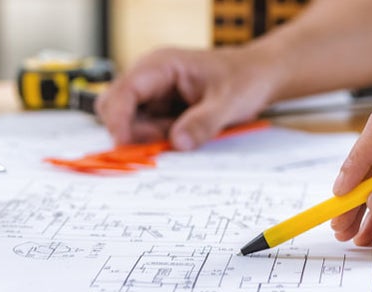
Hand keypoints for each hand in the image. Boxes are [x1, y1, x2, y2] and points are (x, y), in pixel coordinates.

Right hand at [95, 47, 276, 150]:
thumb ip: (204, 123)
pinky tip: (184, 134)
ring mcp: (152, 94)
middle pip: (114, 108)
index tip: (126, 145)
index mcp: (161, 65)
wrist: (257, 76)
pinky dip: (158, 140)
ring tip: (185, 134)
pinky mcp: (158, 109)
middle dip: (133, 132)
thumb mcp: (230, 102)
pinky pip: (144, 131)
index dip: (118, 119)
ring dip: (149, 138)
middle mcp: (149, 78)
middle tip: (164, 143)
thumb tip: (178, 143)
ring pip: (128, 124)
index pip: (124, 91)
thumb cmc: (244, 78)